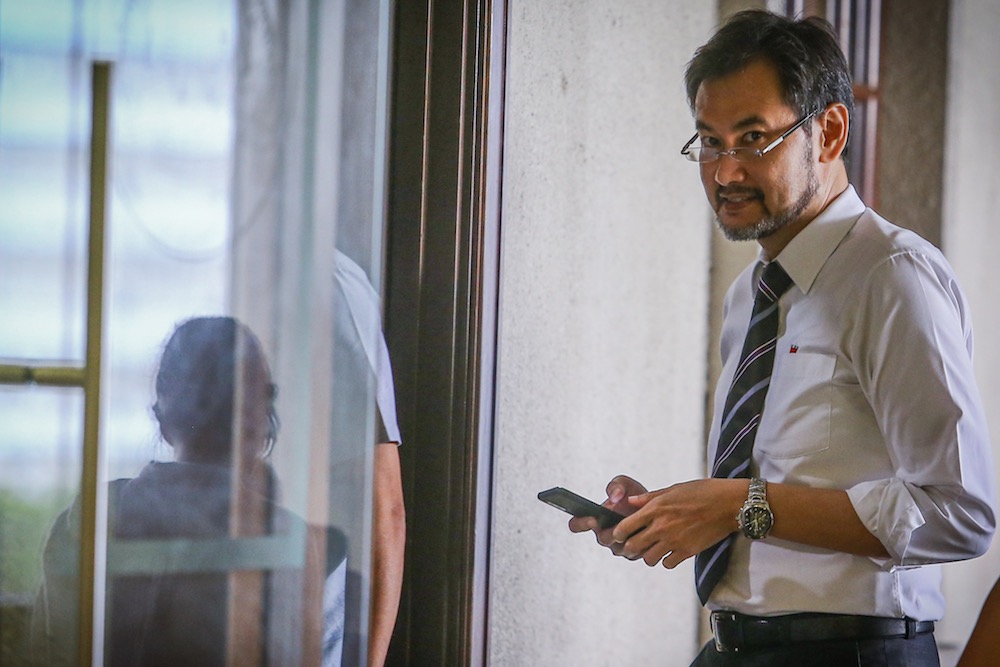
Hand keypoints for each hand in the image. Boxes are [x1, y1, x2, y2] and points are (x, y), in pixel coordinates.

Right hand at [568, 475, 646, 555]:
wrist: (654, 507)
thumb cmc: (633, 496)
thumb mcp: (624, 484)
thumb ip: (616, 486)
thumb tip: (614, 498)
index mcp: (594, 518)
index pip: (576, 524)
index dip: (580, 523)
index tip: (591, 518)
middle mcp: (603, 534)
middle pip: (602, 538)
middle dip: (608, 532)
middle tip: (617, 527)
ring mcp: (617, 545)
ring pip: (618, 548)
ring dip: (625, 538)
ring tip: (635, 528)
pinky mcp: (632, 553)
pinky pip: (633, 553)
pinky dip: (639, 543)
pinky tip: (646, 533)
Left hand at [611, 478, 745, 567]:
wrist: (728, 504)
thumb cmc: (702, 492)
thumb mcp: (673, 488)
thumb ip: (649, 498)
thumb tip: (630, 501)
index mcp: (655, 508)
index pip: (625, 527)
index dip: (618, 534)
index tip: (618, 536)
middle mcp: (661, 526)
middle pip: (633, 547)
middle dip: (628, 548)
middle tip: (631, 547)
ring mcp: (674, 541)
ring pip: (648, 558)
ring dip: (647, 555)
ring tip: (652, 550)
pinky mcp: (687, 551)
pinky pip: (667, 563)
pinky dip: (666, 560)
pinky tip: (669, 552)